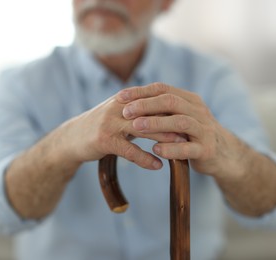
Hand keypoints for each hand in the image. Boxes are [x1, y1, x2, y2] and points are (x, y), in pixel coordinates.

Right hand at [59, 95, 186, 169]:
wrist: (71, 138)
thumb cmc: (98, 126)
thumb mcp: (118, 114)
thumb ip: (138, 111)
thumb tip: (164, 114)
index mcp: (124, 99)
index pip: (153, 100)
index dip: (173, 108)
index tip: (191, 116)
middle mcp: (118, 108)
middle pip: (152, 112)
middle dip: (174, 121)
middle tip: (193, 131)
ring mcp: (110, 123)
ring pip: (144, 129)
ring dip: (164, 138)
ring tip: (181, 146)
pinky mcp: (104, 140)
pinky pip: (129, 150)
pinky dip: (145, 158)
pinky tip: (157, 166)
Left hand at [116, 82, 240, 176]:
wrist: (223, 154)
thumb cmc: (192, 134)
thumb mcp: (179, 117)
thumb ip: (161, 109)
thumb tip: (128, 102)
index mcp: (190, 100)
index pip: (163, 89)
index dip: (140, 92)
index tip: (119, 97)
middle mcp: (199, 111)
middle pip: (171, 102)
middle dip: (145, 105)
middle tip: (125, 112)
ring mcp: (204, 130)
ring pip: (180, 122)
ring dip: (156, 124)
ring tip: (136, 128)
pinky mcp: (206, 150)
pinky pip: (188, 148)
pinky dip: (171, 149)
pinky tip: (155, 150)